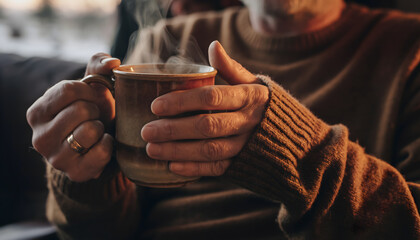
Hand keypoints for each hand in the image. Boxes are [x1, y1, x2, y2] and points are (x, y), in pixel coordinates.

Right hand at [26, 53, 119, 181]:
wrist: (98, 143)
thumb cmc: (93, 110)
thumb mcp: (92, 85)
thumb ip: (99, 65)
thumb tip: (112, 62)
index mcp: (37, 112)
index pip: (67, 90)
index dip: (88, 91)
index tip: (91, 98)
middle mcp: (39, 137)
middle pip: (80, 110)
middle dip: (95, 110)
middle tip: (94, 117)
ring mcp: (55, 159)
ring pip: (90, 131)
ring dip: (101, 128)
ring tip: (97, 131)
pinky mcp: (75, 173)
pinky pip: (102, 152)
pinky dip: (109, 144)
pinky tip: (103, 144)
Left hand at [141, 41, 268, 176]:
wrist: (293, 138)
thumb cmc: (264, 104)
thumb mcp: (254, 83)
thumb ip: (232, 68)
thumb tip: (214, 45)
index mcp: (250, 96)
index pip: (212, 97)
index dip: (182, 101)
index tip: (156, 105)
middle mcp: (249, 122)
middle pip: (207, 126)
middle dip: (173, 129)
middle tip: (146, 131)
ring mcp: (246, 145)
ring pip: (209, 150)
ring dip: (178, 151)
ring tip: (151, 150)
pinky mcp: (243, 164)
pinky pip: (217, 168)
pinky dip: (193, 168)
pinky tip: (171, 167)